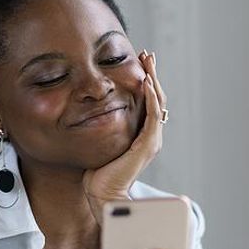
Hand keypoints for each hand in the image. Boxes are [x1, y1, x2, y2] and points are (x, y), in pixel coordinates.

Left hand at [82, 50, 166, 223]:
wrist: (104, 194)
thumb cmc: (98, 173)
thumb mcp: (101, 143)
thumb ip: (103, 129)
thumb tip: (90, 113)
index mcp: (141, 135)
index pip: (148, 102)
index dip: (145, 81)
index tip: (139, 64)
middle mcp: (150, 136)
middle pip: (157, 98)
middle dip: (152, 74)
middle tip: (147, 55)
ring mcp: (151, 140)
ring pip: (158, 103)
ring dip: (153, 80)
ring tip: (148, 62)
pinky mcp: (147, 144)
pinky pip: (153, 116)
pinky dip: (151, 98)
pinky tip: (146, 83)